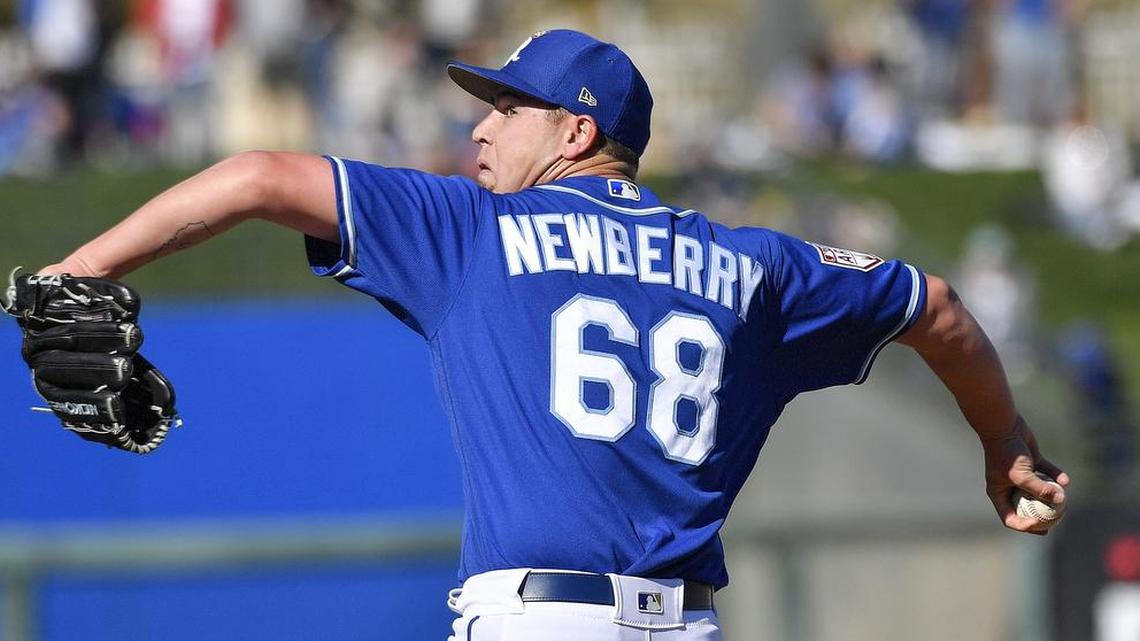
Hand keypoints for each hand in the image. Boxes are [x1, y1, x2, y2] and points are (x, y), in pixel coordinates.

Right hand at [980, 416, 1069, 534]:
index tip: (1040, 524)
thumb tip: (1061, 500)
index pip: (1010, 517)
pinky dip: (1056, 477)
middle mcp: (1009, 486)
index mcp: (999, 493)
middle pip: (1026, 509)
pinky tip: (1066, 480)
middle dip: (1041, 517)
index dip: (1025, 525)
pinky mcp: (1032, 463)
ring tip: (1064, 502)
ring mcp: (1021, 475)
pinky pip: (1046, 474)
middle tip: (1056, 522)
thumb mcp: (1021, 474)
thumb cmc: (1007, 453)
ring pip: (1038, 492)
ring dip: (1051, 497)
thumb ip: (1039, 488)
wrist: (1004, 427)